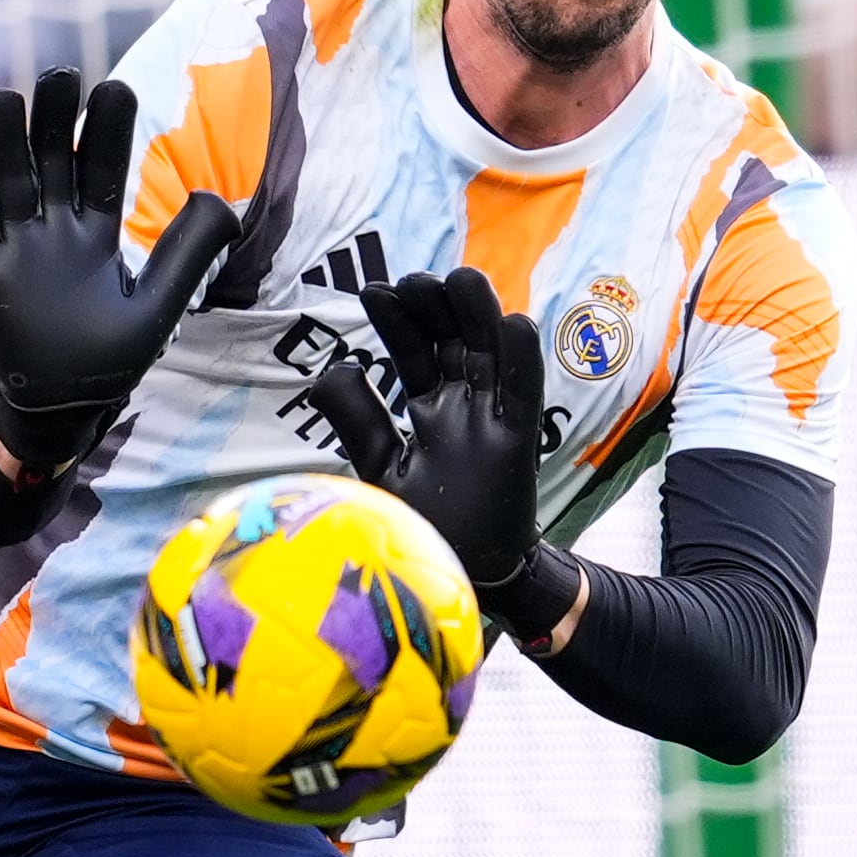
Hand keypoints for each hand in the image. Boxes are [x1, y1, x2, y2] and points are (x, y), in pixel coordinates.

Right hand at [0, 69, 236, 460]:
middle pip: (52, 162)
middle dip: (54, 120)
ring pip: (8, 184)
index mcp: (97, 231)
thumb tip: (219, 197)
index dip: (106, 132)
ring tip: (2, 98)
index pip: (102, 169)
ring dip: (2, 143)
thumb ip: (187, 253)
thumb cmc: (112, 358)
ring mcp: (16, 249)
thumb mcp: (158, 306)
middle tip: (58, 75)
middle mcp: (55, 229)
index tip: (114, 90)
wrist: (65, 409)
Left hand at [304, 267, 547, 586]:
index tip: (375, 290)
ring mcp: (492, 424)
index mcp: (430, 412)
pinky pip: (525, 397)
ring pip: (489, 357)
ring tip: (459, 279)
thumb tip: (331, 367)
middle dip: (436, 308)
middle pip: (453, 344)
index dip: (398, 322)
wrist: (463, 578)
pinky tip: (515, 323)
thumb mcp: (379, 466)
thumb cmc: (424, 526)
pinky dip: (523, 362)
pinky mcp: (518, 448)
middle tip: (416, 277)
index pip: (414, 353)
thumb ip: (358, 418)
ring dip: (477, 317)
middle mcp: (463, 410)